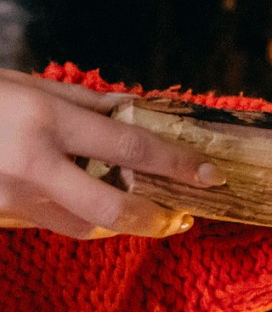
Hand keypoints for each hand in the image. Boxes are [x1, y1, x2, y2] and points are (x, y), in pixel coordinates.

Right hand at [0, 69, 225, 238]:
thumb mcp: (28, 85)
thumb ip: (85, 102)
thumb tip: (136, 111)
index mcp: (47, 122)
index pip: (132, 148)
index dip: (178, 164)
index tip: (212, 174)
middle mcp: (34, 164)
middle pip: (113, 207)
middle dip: (156, 218)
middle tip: (181, 216)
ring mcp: (14, 196)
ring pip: (86, 225)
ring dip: (122, 221)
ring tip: (146, 208)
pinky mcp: (2, 215)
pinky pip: (57, 224)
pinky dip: (85, 219)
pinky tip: (98, 203)